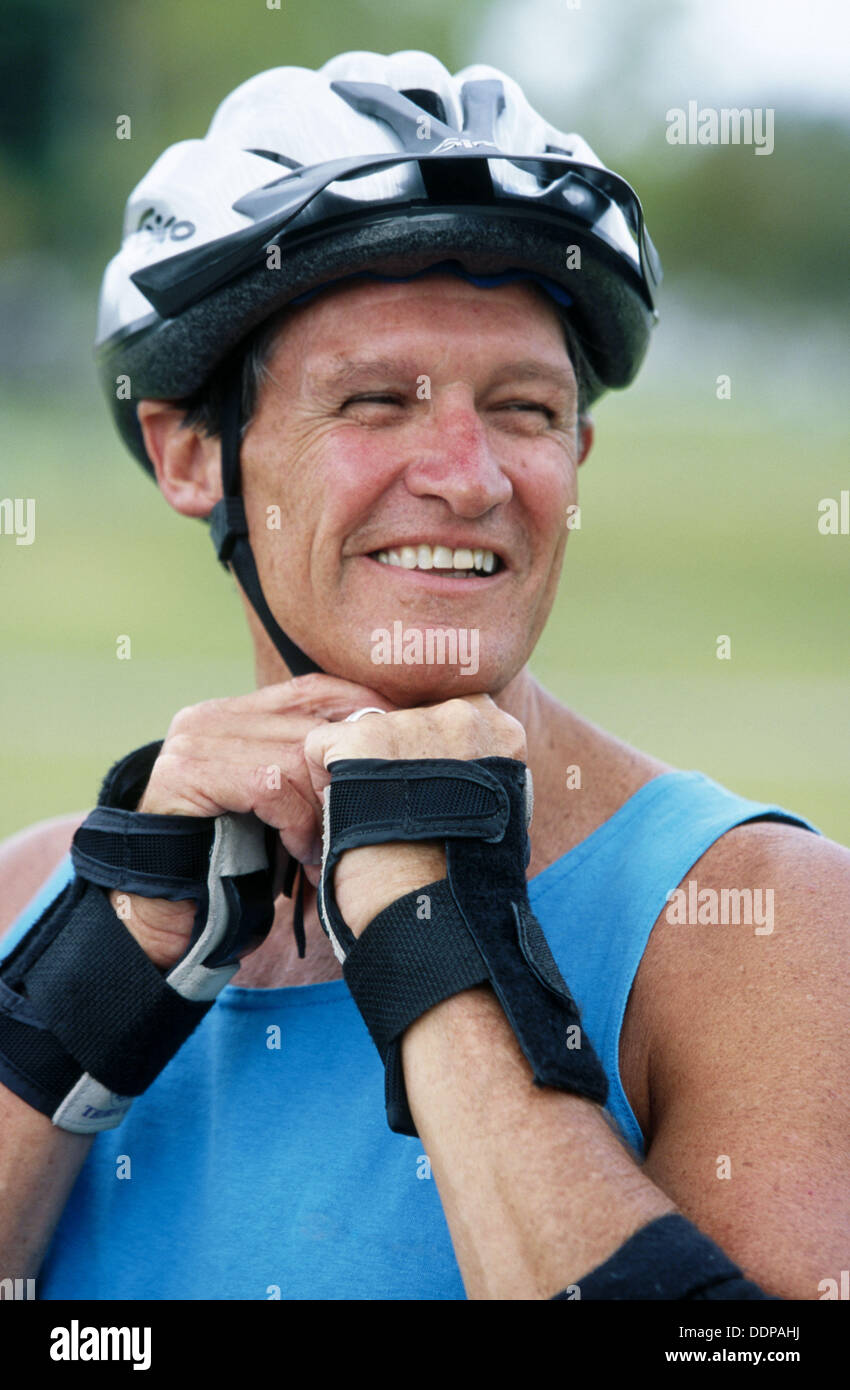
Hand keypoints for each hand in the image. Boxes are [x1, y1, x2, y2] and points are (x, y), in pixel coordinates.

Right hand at [109, 675, 395, 967]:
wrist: (164, 909)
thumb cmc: (232, 858)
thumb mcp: (280, 804)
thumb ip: (310, 769)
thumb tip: (384, 743)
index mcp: (232, 714)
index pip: (314, 689)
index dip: (361, 711)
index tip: (395, 747)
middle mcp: (208, 718)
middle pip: (309, 726)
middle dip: (344, 777)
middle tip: (360, 823)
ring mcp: (191, 743)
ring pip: (295, 757)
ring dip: (321, 810)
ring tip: (324, 850)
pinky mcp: (184, 775)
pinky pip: (269, 785)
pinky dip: (296, 822)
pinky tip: (300, 852)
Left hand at [303, 695, 526, 935]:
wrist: (437, 912)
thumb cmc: (464, 877)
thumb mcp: (492, 808)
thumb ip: (473, 767)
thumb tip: (445, 763)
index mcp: (499, 729)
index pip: (445, 721)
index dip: (426, 760)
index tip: (429, 802)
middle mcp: (461, 712)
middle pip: (402, 723)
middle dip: (392, 762)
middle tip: (402, 817)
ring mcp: (411, 721)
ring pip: (362, 735)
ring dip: (360, 773)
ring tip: (378, 822)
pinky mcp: (362, 737)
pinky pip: (320, 748)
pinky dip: (323, 785)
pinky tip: (349, 820)